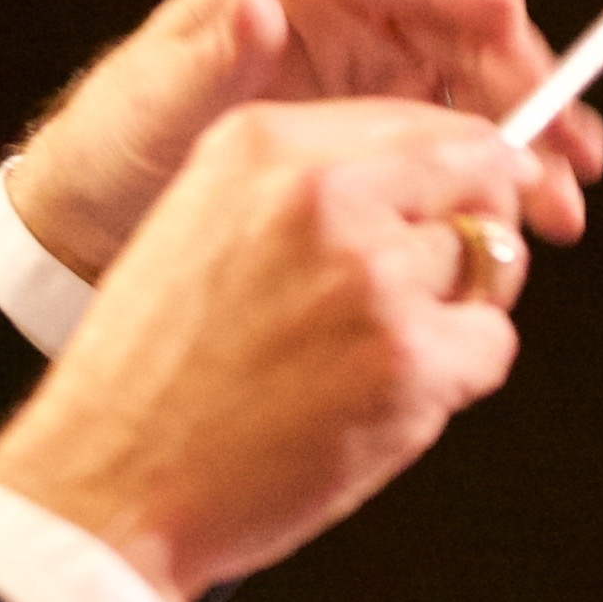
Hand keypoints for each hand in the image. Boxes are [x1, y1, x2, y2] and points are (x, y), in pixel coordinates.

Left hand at [0, 0, 602, 286]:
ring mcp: (373, 69)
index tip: (506, 17)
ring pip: (477, 84)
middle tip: (564, 135)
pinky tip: (533, 213)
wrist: (103, 209)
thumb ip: (213, 54)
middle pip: (460, 25)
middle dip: (524, 76)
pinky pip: (461, 136)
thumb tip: (258, 4)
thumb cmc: (120, 138)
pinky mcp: (383, 126)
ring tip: (566, 196)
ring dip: (530, 135)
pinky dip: (500, 171)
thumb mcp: (156, 97)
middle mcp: (348, 12)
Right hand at [0, 98, 542, 601]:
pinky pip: (490, 347)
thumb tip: (425, 175)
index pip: (421, 121)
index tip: (486, 186)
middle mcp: (325, 195)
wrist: (112, 480)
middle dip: (481, 225)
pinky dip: (456, 378)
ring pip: (489, 264)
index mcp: (265, 146)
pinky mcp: (409, 361)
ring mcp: (373, 277)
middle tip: (440, 281)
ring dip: (457, 310)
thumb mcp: (200, 224)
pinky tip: (380, 399)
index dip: (469, 160)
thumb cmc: (151, 373)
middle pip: (477, 179)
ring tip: (372, 355)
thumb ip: (302, 184)